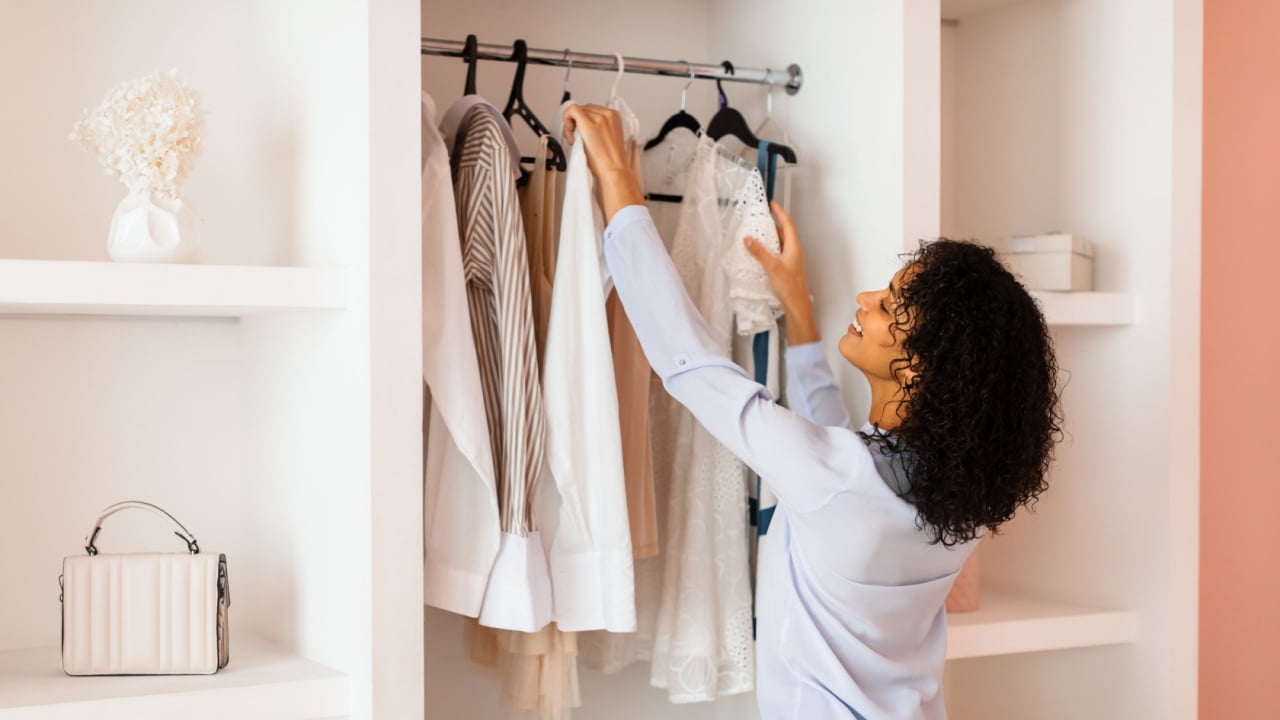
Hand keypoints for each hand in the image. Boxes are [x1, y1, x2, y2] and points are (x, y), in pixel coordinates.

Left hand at [561, 104, 644, 221]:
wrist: (613, 171)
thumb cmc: (610, 162)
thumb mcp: (607, 139)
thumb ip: (598, 128)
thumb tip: (583, 126)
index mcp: (614, 117)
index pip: (593, 110)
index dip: (583, 121)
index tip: (582, 133)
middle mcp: (608, 114)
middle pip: (584, 109)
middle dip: (577, 122)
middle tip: (576, 138)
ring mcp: (599, 117)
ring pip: (577, 110)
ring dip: (571, 124)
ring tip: (575, 140)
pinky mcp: (588, 123)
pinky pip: (571, 110)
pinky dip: (567, 120)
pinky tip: (570, 135)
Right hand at [745, 202, 819, 344]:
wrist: (797, 305)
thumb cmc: (789, 287)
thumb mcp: (771, 267)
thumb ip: (759, 252)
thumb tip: (748, 238)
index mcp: (793, 247)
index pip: (788, 224)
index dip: (780, 213)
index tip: (772, 205)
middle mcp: (794, 252)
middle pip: (784, 233)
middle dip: (772, 225)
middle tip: (760, 220)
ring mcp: (791, 261)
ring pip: (780, 244)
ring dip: (770, 238)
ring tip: (757, 234)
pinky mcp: (787, 269)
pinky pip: (777, 253)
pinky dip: (769, 249)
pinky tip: (760, 253)